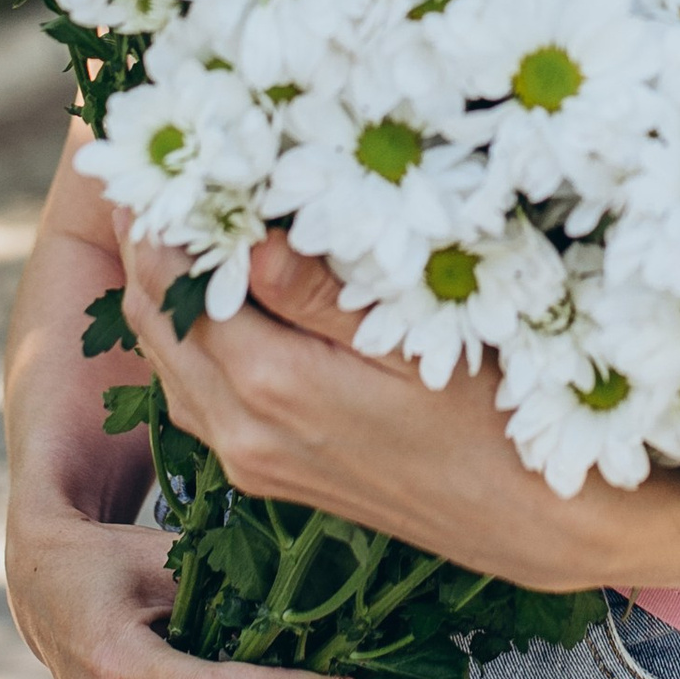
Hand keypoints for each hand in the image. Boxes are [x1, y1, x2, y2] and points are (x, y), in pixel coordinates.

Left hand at [112, 224, 623, 589]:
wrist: (530, 522)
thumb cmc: (493, 418)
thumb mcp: (416, 336)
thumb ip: (320, 291)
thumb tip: (246, 237)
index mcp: (272, 387)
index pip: (175, 285)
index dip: (158, 215)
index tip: (165, 156)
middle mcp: (242, 431)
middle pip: (153, 321)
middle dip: (148, 244)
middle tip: (161, 174)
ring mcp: (249, 461)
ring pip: (166, 361)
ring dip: (165, 292)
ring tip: (184, 222)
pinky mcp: (264, 475)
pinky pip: (195, 398)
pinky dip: (188, 341)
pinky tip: (218, 300)